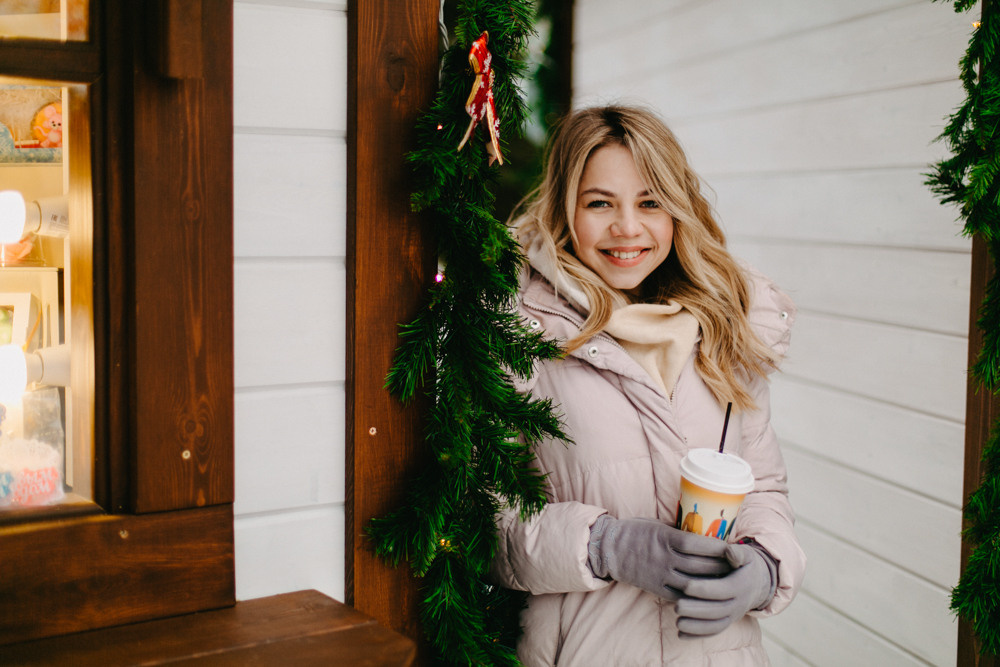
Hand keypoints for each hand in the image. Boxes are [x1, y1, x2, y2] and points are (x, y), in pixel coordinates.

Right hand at [588, 515, 731, 600]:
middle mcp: (666, 557)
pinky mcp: (657, 588)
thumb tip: (702, 534)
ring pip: (693, 583)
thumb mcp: (658, 524)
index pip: (699, 544)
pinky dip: (696, 596)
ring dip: (712, 583)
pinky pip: (681, 595)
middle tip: (737, 567)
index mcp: (666, 538)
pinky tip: (707, 594)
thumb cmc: (635, 531)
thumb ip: (678, 532)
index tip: (732, 548)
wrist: (610, 549)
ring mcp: (661, 575)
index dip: (718, 547)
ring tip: (726, 582)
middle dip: (721, 566)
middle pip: (700, 565)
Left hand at [675, 541, 776, 637]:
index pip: (723, 590)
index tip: (686, 586)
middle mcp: (738, 604)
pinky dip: (697, 635)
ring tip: (678, 622)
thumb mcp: (745, 555)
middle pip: (717, 611)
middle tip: (677, 606)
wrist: (757, 583)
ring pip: (715, 625)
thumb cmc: (745, 565)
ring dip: (696, 626)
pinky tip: (681, 634)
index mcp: (741, 586)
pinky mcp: (726, 622)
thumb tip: (730, 551)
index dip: (705, 589)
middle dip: (697, 610)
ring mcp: (733, 615)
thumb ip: (737, 553)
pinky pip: (713, 632)